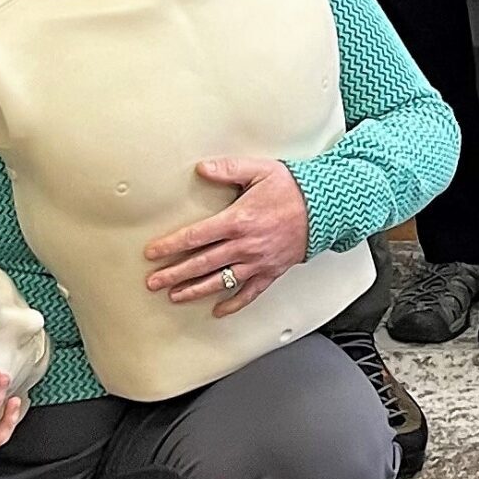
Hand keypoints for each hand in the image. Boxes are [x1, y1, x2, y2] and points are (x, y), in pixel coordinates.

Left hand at [141, 158, 312, 313]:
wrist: (326, 207)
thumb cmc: (293, 188)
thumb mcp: (259, 170)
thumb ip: (228, 169)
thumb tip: (202, 168)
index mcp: (238, 220)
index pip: (196, 236)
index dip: (171, 245)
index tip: (152, 253)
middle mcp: (245, 245)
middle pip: (201, 263)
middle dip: (174, 274)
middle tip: (153, 282)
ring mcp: (257, 262)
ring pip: (220, 281)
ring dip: (194, 290)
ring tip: (174, 296)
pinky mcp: (271, 272)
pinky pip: (249, 293)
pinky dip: (233, 304)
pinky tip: (218, 310)